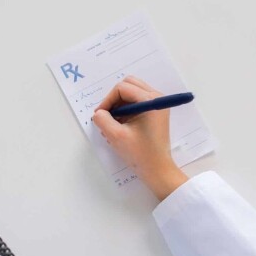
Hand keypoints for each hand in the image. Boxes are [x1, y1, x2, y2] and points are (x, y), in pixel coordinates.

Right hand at [92, 76, 188, 199]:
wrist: (157, 170)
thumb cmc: (140, 154)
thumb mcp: (116, 136)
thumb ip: (103, 120)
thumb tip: (98, 113)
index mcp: (150, 101)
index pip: (122, 88)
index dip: (107, 100)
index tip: (100, 116)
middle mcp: (157, 98)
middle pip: (128, 85)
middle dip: (114, 99)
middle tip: (107, 117)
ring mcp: (157, 105)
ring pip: (131, 93)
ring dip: (119, 105)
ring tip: (112, 125)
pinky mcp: (155, 113)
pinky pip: (136, 102)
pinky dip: (125, 110)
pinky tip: (120, 127)